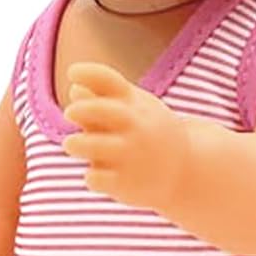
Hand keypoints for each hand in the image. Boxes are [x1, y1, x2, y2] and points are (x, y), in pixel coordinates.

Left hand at [62, 61, 189, 210]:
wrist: (186, 170)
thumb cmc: (149, 133)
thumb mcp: (135, 110)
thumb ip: (104, 100)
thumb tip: (74, 90)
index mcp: (135, 103)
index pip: (109, 80)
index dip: (87, 72)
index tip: (73, 73)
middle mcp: (135, 126)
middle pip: (102, 110)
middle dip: (81, 109)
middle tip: (69, 113)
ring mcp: (131, 155)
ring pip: (92, 146)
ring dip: (77, 144)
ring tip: (71, 144)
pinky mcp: (126, 183)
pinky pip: (97, 178)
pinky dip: (92, 177)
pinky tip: (97, 176)